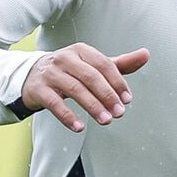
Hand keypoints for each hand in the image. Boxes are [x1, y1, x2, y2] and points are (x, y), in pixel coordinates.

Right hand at [21, 43, 149, 131]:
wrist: (31, 76)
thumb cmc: (70, 70)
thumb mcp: (93, 65)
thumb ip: (119, 63)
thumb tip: (146, 54)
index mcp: (81, 50)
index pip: (103, 65)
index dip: (117, 82)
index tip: (127, 99)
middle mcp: (65, 58)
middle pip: (90, 77)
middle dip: (107, 95)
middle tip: (120, 113)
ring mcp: (50, 73)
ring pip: (75, 89)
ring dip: (92, 106)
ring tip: (106, 120)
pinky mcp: (39, 89)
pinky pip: (54, 103)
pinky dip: (68, 116)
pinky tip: (80, 127)